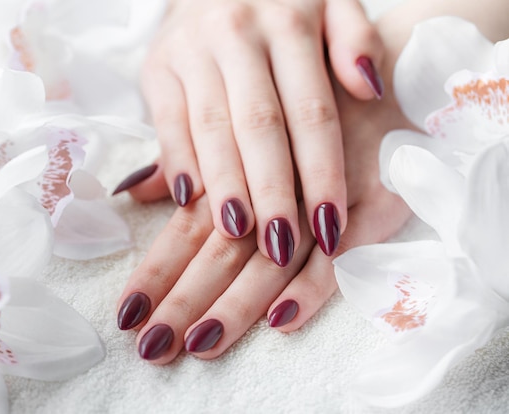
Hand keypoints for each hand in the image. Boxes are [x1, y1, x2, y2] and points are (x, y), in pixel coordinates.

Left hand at [116, 60, 413, 362]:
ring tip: (203, 343)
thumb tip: (136, 190)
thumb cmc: (305, 100)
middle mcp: (274, 176)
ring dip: (238, 301)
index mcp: (236, 151)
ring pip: (273, 256)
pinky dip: (313, 285)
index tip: (127, 312)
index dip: (156, 269)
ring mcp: (324, 193)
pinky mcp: (373, 203)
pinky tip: (281, 320)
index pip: (187, 223)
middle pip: (222, 244)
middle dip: (185, 298)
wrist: (395, 70)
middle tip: (153, 347)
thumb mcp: (238, 115)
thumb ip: (187, 154)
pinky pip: (342, 251)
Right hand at [120, 0, 384, 266]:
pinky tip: (187, 201)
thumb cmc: (282, 5)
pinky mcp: (156, 67)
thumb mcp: (331, 4)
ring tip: (236, 233)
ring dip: (223, 184)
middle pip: (259, 125)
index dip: (323, 172)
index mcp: (291, 23)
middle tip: (280, 247)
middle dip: (272, 190)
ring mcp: (192, 50)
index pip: (312, 110)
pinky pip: (166, 120)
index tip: (332, 227)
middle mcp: (238, 34)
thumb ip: (356, 40)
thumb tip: (369, 89)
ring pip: (211, 127)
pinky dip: (177, 161)